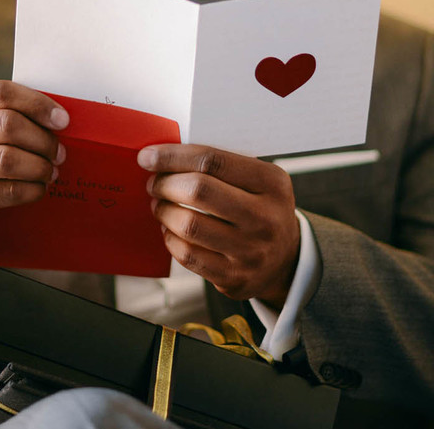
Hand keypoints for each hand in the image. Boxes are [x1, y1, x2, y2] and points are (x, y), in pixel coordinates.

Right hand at [0, 81, 67, 272]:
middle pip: (6, 124)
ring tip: (51, 171)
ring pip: (8, 159)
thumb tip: (58, 119)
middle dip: (42, 139)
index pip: (0, 92)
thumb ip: (6, 114)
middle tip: (59, 152)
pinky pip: (7, 191)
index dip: (37, 104)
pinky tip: (39, 188)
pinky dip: (32, 189)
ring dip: (40, 166)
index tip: (62, 120)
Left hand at [138, 144, 299, 307]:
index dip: (173, 156)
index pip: (212, 161)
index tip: (148, 157)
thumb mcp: (260, 181)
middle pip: (198, 190)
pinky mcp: (234, 277)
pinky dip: (170, 238)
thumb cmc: (261, 209)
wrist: (286, 260)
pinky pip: (188, 255)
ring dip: (164, 211)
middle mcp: (265, 217)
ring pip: (189, 225)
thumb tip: (167, 156)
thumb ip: (223, 167)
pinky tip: (171, 230)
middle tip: (154, 183)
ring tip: (160, 205)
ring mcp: (250, 251)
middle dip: (165, 183)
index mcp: (272, 183)